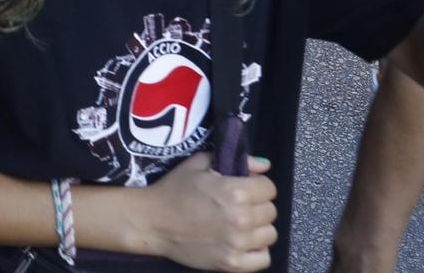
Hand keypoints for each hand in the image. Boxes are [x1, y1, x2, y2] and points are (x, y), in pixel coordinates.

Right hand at [141, 152, 277, 271]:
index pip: (269, 188)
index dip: (257, 185)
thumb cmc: (174, 189)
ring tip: (239, 224)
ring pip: (269, 234)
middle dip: (257, 205)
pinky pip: (263, 259)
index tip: (244, 187)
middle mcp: (241, 218)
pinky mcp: (232, 264)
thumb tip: (265, 165)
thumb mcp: (199, 164)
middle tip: (238, 205)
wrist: (152, 221)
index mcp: (235, 191)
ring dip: (257, 228)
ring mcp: (238, 244)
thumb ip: (235, 161)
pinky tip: (241, 242)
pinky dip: (256, 251)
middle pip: (271, 211)